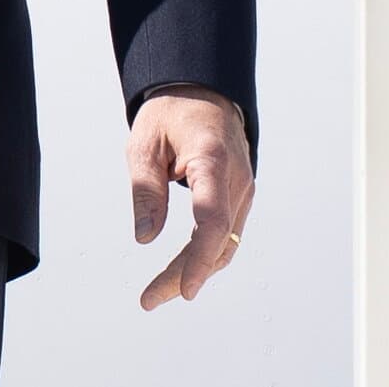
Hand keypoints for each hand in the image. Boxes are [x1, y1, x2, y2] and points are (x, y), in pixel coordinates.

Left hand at [127, 87, 252, 310]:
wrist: (203, 89)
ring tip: (159, 292)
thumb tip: (145, 239)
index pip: (212, 220)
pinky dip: (206, 254)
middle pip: (217, 241)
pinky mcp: (240, 195)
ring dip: (196, 270)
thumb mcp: (144, 142)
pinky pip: (226, 232)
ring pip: (225, 243)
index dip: (199, 260)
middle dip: (186, 275)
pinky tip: (182, 269)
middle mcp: (237, 179)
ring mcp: (244, 189)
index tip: (184, 291)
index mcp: (213, 160)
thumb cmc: (170, 112)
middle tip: (150, 299)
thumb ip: (145, 189)